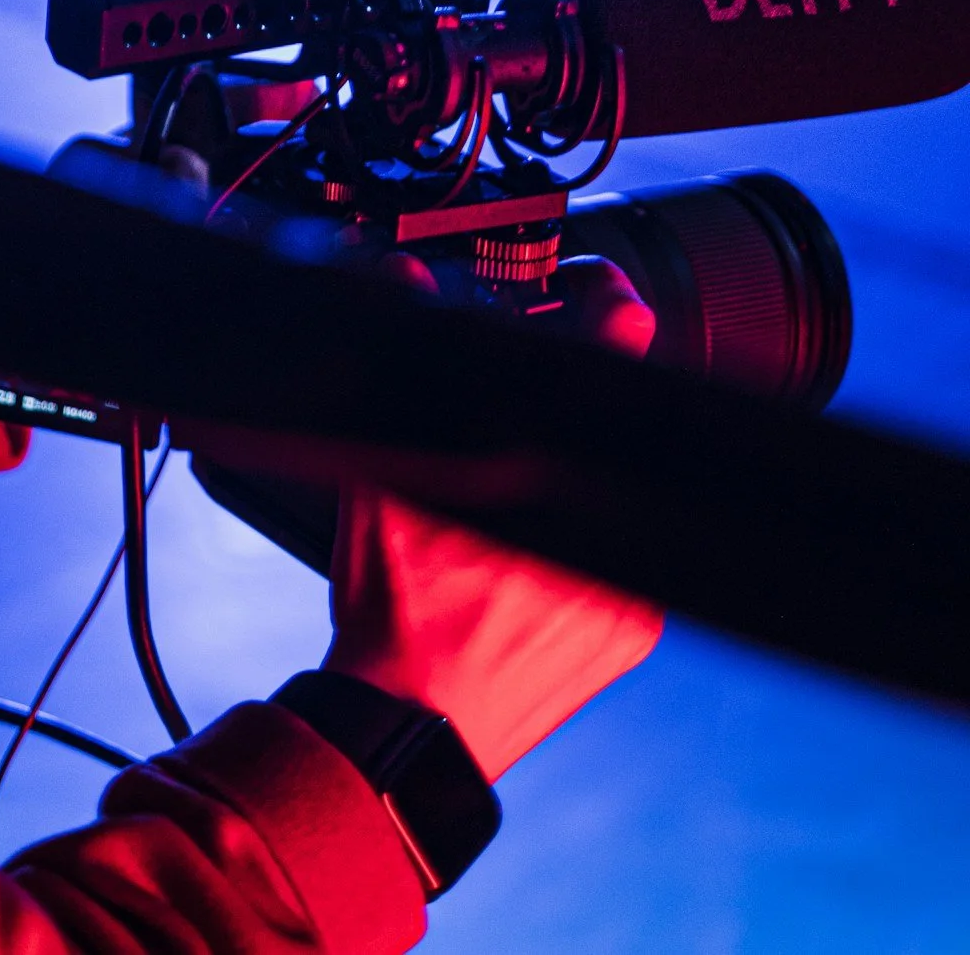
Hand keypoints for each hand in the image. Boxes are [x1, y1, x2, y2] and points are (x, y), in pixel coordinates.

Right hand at [321, 257, 665, 778]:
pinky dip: (582, 548)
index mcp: (551, 472)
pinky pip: (622, 562)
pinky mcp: (632, 634)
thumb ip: (399, 377)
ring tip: (501, 520)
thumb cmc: (393, 610)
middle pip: (610, 429)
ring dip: (569, 484)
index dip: (609, 305)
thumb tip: (400, 285)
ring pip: (613, 496)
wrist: (409, 729)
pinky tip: (523, 571)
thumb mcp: (381, 477)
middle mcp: (611, 527)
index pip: (616, 352)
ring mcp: (633, 588)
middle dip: (564, 414)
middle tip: (516, 422)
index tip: (596, 291)